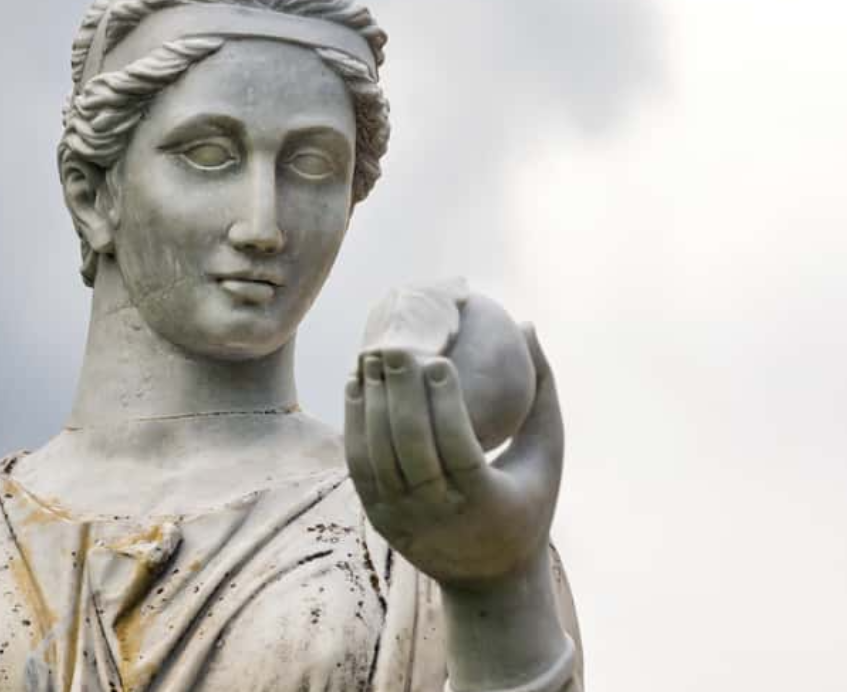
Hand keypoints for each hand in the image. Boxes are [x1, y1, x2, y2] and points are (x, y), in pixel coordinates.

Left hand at [344, 326, 563, 589]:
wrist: (488, 578)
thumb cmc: (529, 502)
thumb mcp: (548, 453)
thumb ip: (542, 390)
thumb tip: (527, 325)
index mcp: (485, 505)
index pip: (458, 451)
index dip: (444, 405)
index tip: (437, 360)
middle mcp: (439, 516)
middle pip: (409, 451)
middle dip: (398, 395)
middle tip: (392, 346)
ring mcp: (402, 520)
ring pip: (378, 457)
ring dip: (370, 403)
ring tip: (368, 356)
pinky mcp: (378, 518)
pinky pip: (361, 466)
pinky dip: (355, 424)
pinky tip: (356, 385)